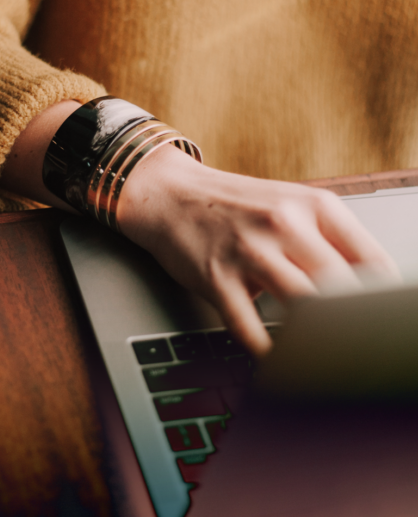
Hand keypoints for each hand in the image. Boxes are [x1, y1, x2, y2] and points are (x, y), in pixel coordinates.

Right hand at [117, 145, 400, 355]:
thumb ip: (328, 242)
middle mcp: (284, 223)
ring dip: (314, 340)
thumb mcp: (289, 207)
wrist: (171, 194)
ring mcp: (248, 250)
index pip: (371, 260)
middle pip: (340, 287)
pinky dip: (267, 353)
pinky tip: (276, 360)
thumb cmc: (235, 206)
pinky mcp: (216, 276)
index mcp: (313, 205)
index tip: (384, 327)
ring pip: (302, 307)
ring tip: (322, 359)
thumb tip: (366, 295)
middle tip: (357, 350)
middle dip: (352, 325)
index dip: (384, 302)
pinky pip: (249, 328)